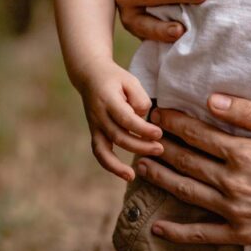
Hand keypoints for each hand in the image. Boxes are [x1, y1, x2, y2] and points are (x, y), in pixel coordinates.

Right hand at [79, 60, 162, 180]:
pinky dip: (109, 166)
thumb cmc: (115, 78)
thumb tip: (143, 118)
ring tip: (134, 175)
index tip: (158, 134)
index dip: (142, 129)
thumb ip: (139, 98)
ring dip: (119, 165)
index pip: (126, 119)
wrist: (90, 76)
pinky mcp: (94, 132)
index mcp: (108, 100)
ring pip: (104, 150)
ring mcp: (94, 125)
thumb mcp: (130, 80)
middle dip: (140, 146)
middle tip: (160, 149)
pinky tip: (126, 175)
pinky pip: (99, 152)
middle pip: (119, 136)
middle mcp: (98, 115)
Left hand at [135, 96, 250, 248]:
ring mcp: (236, 212)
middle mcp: (234, 183)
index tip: (156, 110)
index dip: (174, 121)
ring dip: (161, 178)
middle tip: (140, 133)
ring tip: (141, 167)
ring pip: (187, 193)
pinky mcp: (243, 234)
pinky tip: (159, 227)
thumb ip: (250, 114)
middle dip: (161, 144)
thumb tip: (212, 100)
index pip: (198, 133)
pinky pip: (203, 235)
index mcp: (245, 153)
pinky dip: (179, 232)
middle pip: (187, 161)